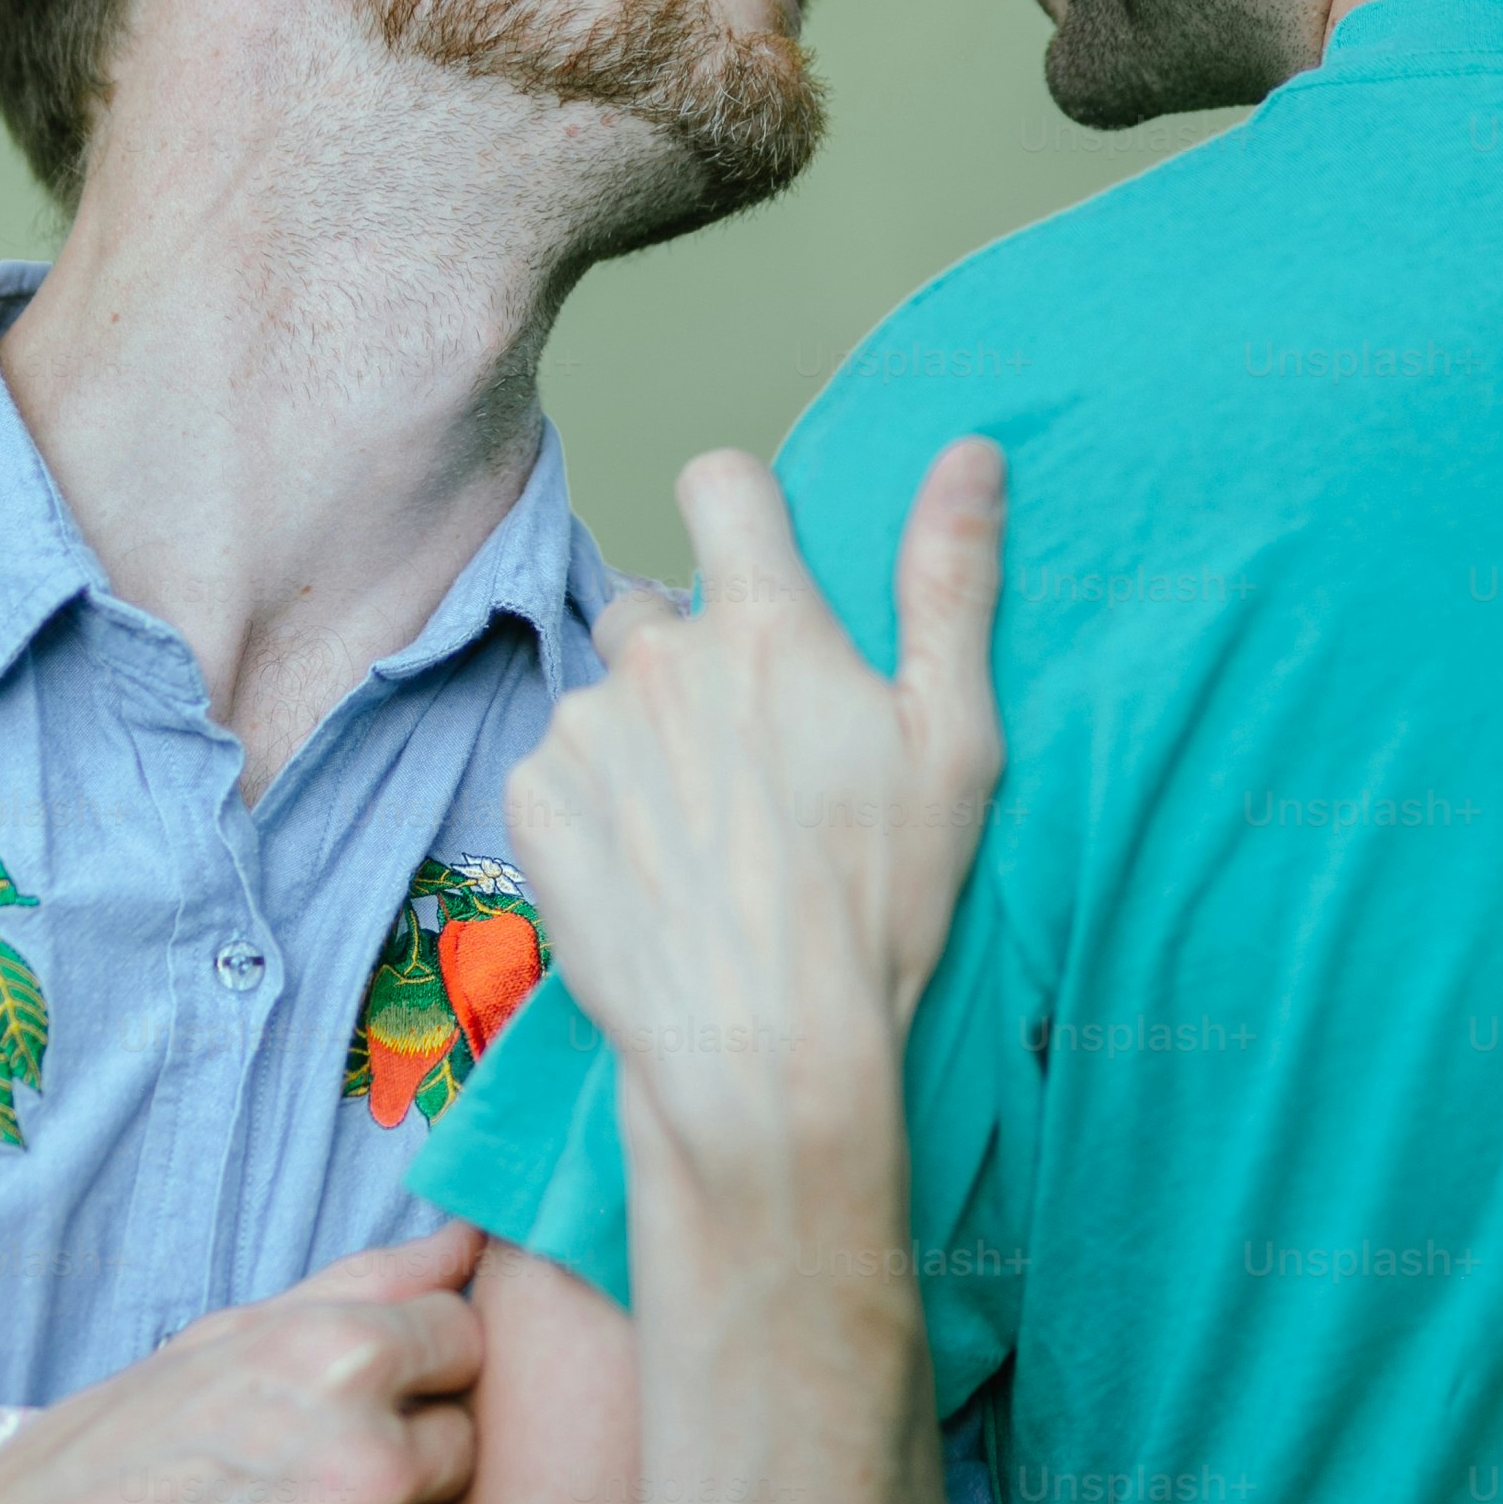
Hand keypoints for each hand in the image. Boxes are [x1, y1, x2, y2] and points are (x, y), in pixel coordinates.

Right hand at [0, 1222, 483, 1503]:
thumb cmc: (114, 1451)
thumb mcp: (228, 1336)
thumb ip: (370, 1281)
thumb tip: (470, 1238)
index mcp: (344, 1361)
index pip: (468, 1340)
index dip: (416, 1359)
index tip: (358, 1384)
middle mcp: (371, 1465)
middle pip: (463, 1437)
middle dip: (404, 1440)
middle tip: (304, 1464)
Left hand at [504, 441, 1004, 1177]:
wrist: (763, 1050)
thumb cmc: (874, 902)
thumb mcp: (952, 740)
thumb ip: (950, 581)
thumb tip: (972, 453)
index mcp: (765, 627)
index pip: (721, 483)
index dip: (738, 511)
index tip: (756, 566)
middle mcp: (658, 656)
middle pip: (656, 607)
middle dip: (691, 660)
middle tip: (745, 762)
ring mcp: (583, 729)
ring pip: (607, 699)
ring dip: (640, 742)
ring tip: (698, 838)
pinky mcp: (529, 802)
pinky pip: (555, 773)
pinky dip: (589, 809)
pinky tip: (645, 872)